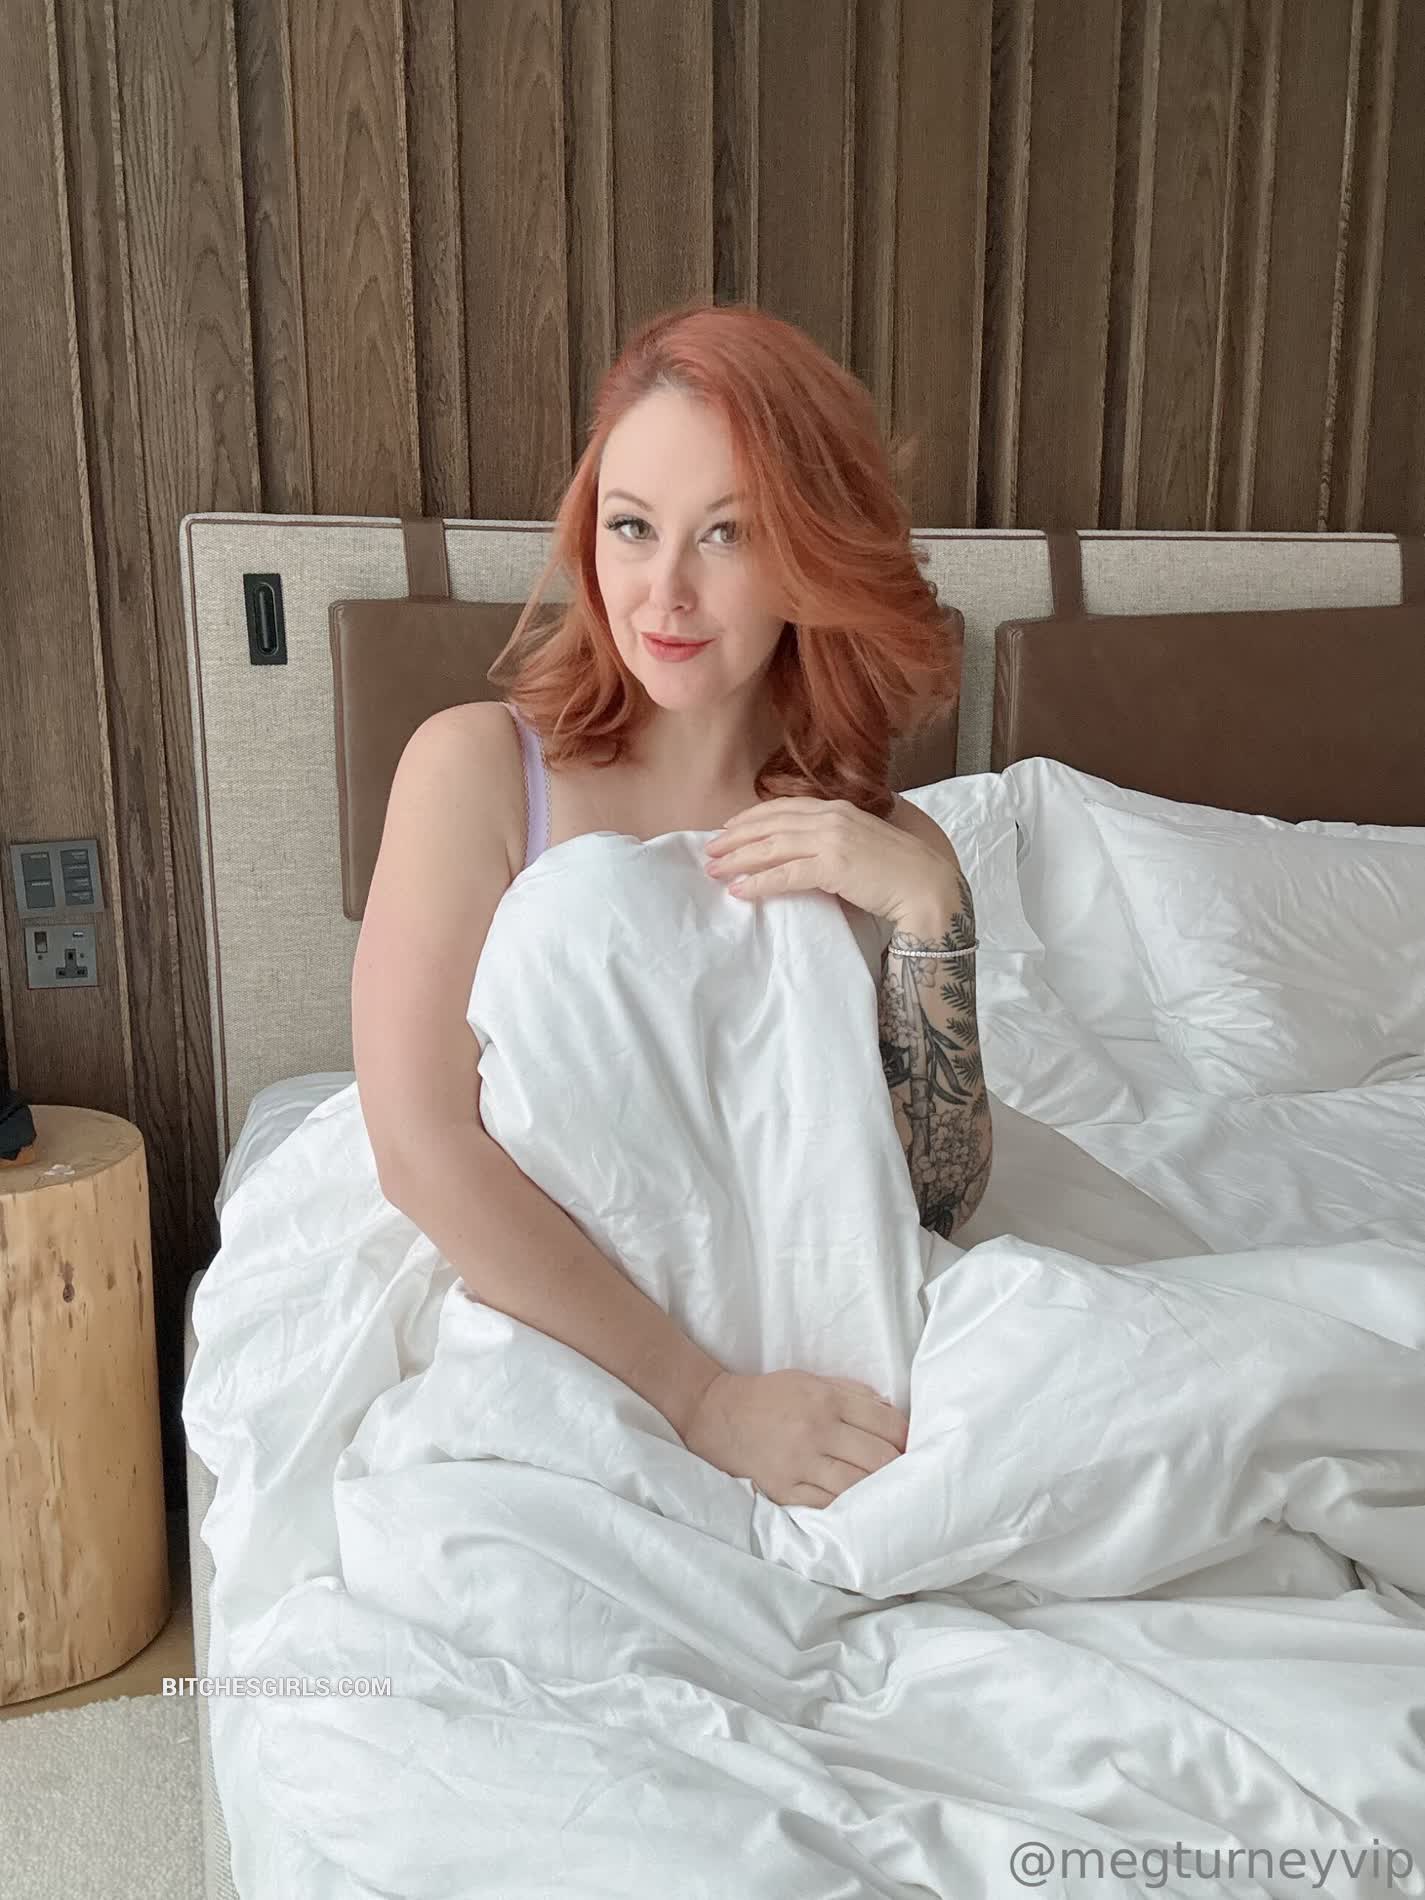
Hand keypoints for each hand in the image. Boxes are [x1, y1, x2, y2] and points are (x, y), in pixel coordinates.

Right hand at [682, 1369, 908, 1507]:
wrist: (715, 1415)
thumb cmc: (769, 1397)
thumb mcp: (811, 1380)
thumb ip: (852, 1394)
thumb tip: (892, 1414)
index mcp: (826, 1400)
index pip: (887, 1424)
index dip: (907, 1439)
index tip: (913, 1448)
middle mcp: (816, 1431)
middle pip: (879, 1458)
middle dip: (899, 1469)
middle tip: (908, 1476)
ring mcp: (799, 1463)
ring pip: (857, 1486)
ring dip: (878, 1492)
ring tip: (887, 1495)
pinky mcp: (784, 1489)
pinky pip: (827, 1505)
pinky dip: (847, 1507)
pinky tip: (856, 1507)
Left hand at [704, 796, 960, 929]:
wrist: (929, 889)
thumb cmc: (899, 873)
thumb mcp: (862, 845)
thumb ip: (834, 841)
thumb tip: (805, 853)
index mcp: (839, 809)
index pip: (784, 808)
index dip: (751, 818)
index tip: (728, 830)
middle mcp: (832, 818)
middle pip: (771, 824)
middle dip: (736, 838)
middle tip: (710, 851)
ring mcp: (833, 840)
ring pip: (772, 846)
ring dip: (739, 859)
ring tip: (715, 871)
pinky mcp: (834, 866)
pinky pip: (786, 874)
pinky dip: (759, 882)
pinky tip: (740, 891)